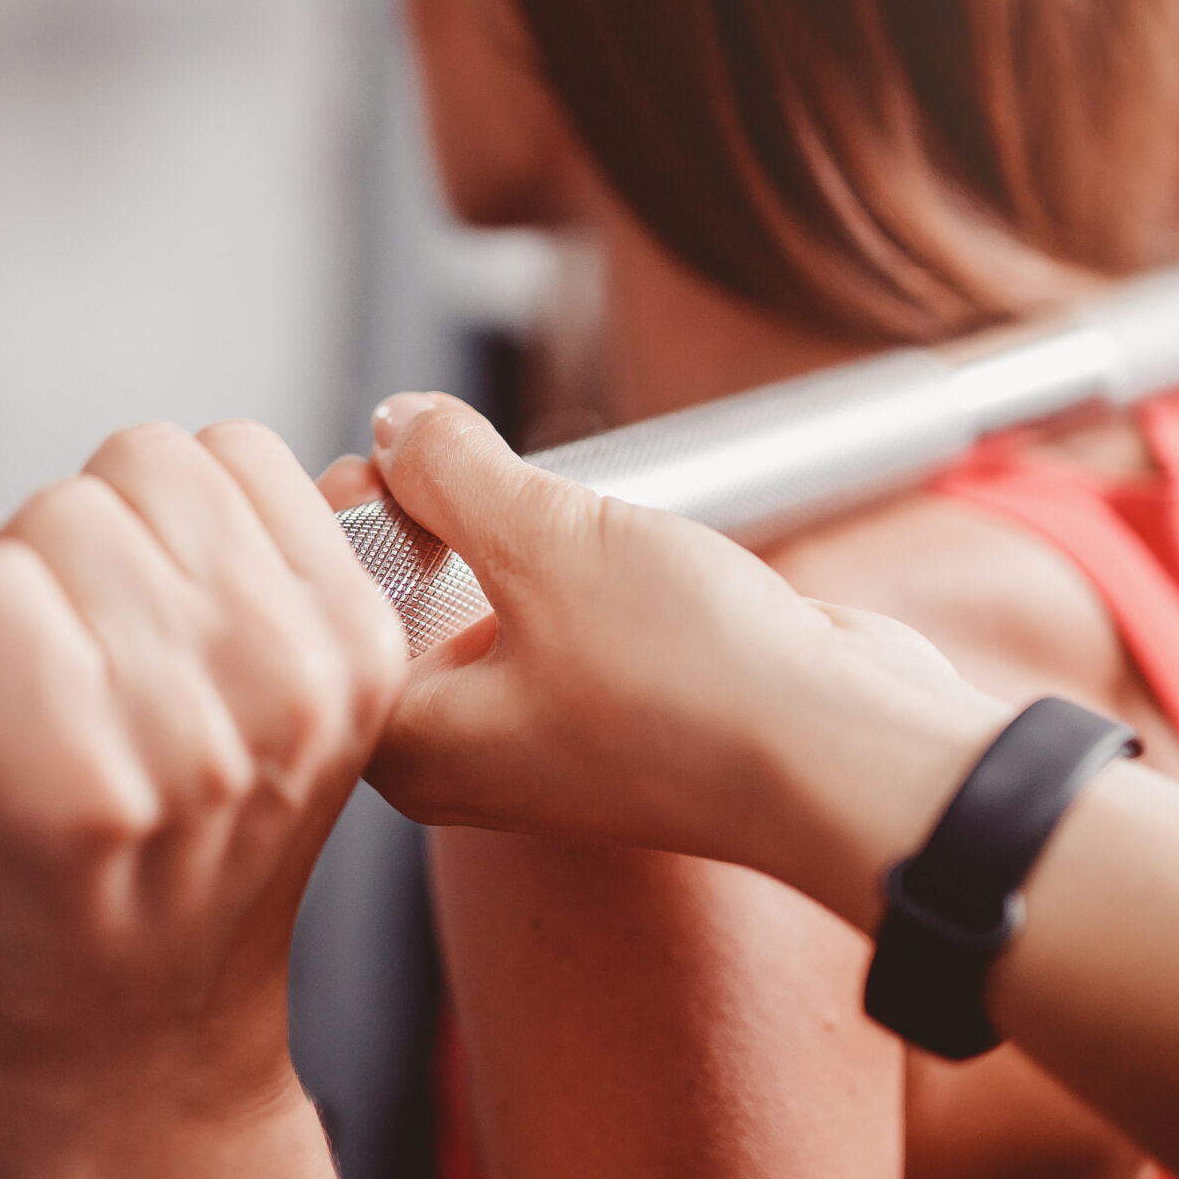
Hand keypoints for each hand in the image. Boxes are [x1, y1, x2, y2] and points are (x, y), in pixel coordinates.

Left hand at [0, 421, 406, 1178]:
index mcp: (357, 653)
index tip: (131, 592)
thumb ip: (268, 592)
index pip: (231, 452)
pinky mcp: (66, 788)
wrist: (142, 1072)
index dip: (154, 511)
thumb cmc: (190, 895)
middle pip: (130, 469)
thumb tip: (174, 469)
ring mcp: (182, 738)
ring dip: (1, 580)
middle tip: (64, 647)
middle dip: (72, 540)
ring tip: (17, 682)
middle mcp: (286, 685)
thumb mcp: (296, 728)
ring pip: (48, 520)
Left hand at [342, 394, 1006, 927]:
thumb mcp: (547, 543)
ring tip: (546, 493)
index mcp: (417, 749)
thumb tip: (400, 422)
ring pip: (489, 602)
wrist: (854, 755)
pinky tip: (615, 527)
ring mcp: (551, 734)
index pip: (324, 620)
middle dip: (425, 518)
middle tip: (451, 458)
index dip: (344, 525)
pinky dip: (580, 559)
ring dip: (510, 531)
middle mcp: (472, 756)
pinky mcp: (626, 705)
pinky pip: (567, 612)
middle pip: (398, 608)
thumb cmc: (697, 687)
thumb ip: (453, 472)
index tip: (384, 458)